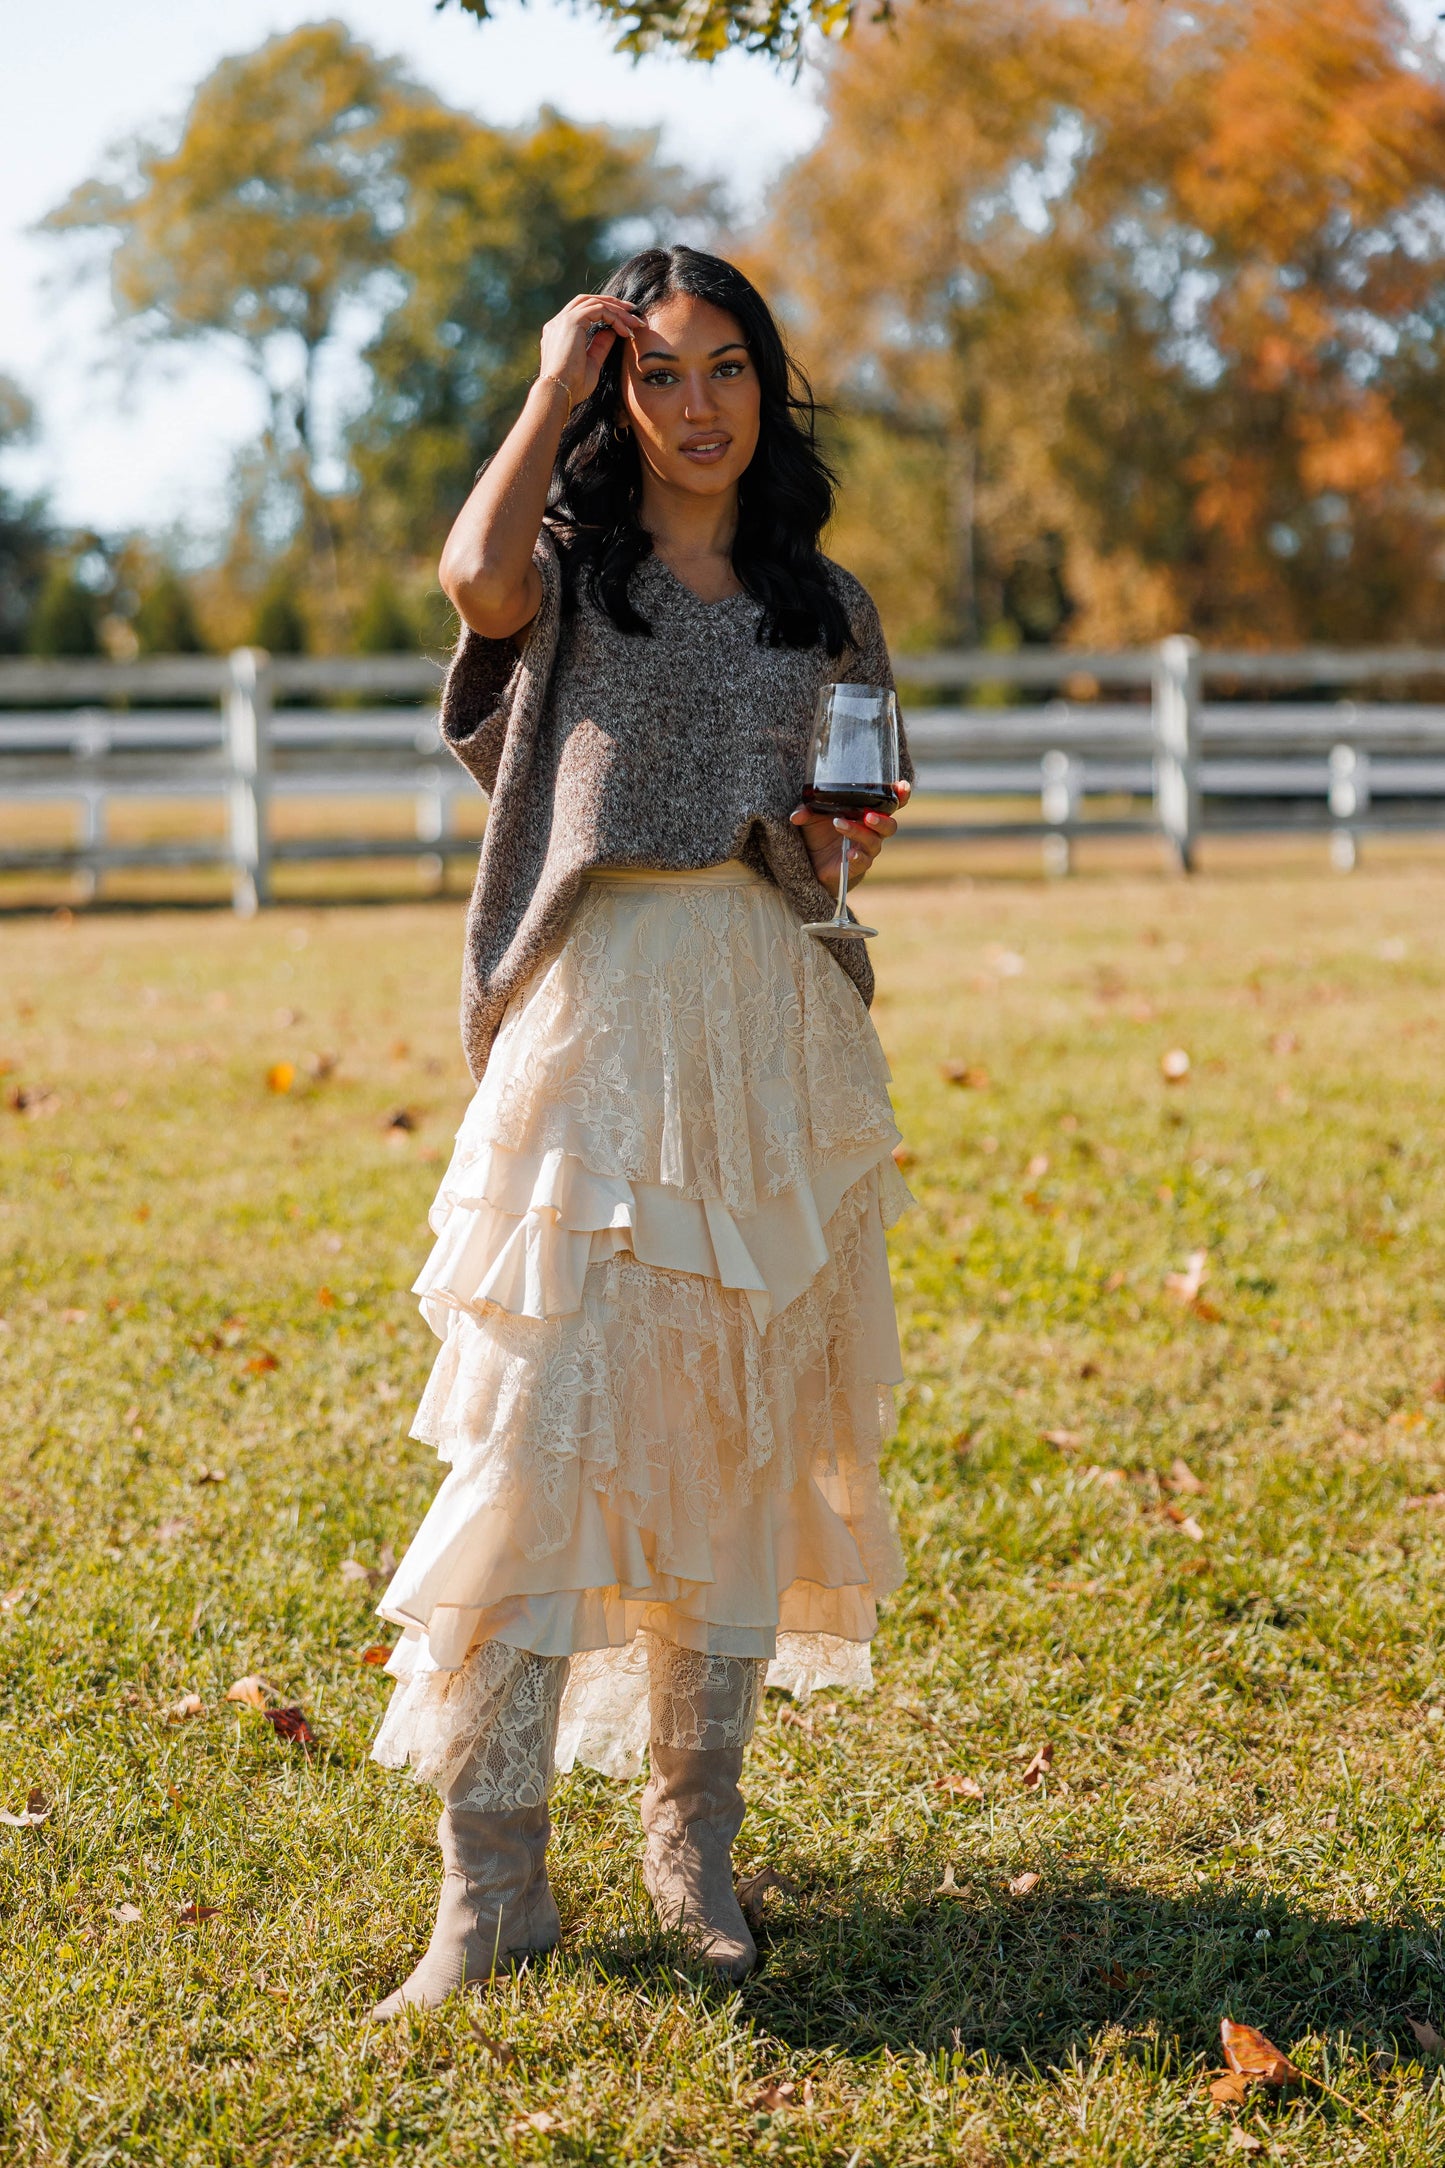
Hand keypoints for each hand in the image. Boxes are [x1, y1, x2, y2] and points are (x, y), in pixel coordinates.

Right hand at [537, 293, 648, 407]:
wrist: (558, 393)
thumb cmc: (573, 386)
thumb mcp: (592, 363)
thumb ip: (600, 345)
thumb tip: (613, 332)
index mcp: (559, 332)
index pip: (583, 311)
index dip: (605, 312)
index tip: (625, 323)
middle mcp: (558, 323)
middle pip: (588, 300)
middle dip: (613, 304)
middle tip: (634, 312)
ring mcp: (563, 320)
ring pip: (595, 302)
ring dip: (618, 310)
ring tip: (635, 322)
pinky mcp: (571, 321)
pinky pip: (599, 310)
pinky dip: (615, 318)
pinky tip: (626, 332)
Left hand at [789, 779, 909, 896]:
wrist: (813, 864)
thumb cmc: (819, 834)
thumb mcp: (811, 818)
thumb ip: (806, 810)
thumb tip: (796, 815)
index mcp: (866, 814)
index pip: (890, 804)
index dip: (900, 796)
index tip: (902, 786)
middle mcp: (871, 832)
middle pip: (890, 825)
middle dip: (882, 819)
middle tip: (868, 816)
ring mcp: (866, 849)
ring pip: (874, 841)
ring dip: (858, 832)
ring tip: (839, 824)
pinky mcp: (857, 866)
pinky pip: (864, 861)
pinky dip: (857, 856)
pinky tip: (849, 853)